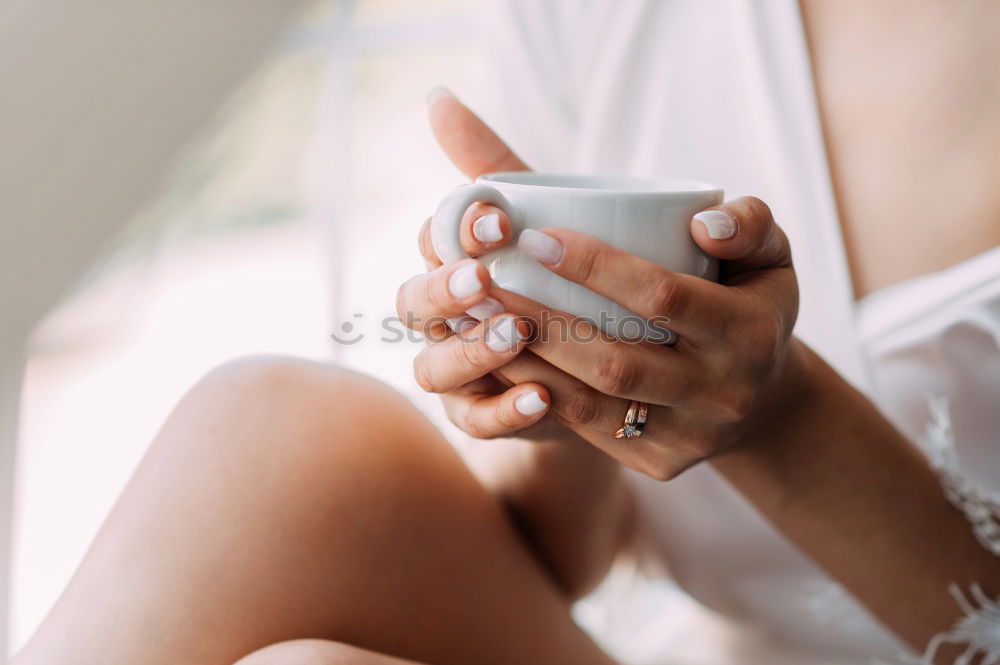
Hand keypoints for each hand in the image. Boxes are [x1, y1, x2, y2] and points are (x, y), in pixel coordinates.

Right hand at [396, 88, 578, 441]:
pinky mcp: (479, 416)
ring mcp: (454, 370)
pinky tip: (542, 398)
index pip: (431, 241)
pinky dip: (504, 412)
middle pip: (413, 304)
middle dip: (445, 290)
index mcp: (450, 262)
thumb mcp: (540, 218)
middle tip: (485, 278)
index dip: (455, 231)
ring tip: (520, 334)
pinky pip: (476, 421)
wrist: (602, 358)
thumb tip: (436, 97)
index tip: (497, 219)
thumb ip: (493, 166)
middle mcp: (440, 317)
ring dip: (470, 351)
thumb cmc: (560, 278)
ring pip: (431, 366)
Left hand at [492, 196, 805, 478]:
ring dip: (527, 362)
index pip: (663, 298)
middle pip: (616, 361)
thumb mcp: (770, 257)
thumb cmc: (751, 302)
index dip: (597, 268)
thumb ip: (749, 224)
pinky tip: (497, 361)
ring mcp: (689, 436)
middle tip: (486, 282)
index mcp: (750, 334)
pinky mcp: (658, 464)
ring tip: (477, 321)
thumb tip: (702, 223)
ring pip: (592, 403)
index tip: (536, 237)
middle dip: (543, 321)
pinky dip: (537, 394)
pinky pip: (586, 430)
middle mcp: (723, 393)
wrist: (764, 399)